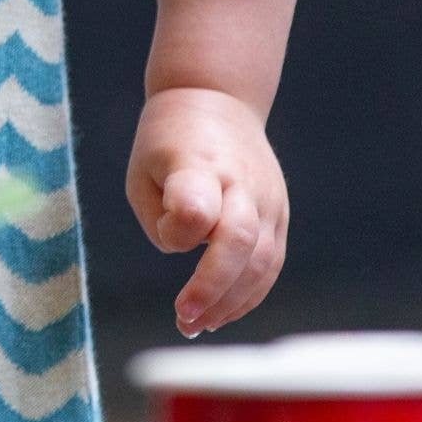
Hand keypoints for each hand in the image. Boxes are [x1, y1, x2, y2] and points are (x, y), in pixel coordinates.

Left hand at [126, 86, 288, 336]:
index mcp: (198, 162)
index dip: (179, 231)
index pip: (197, 205)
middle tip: (184, 317)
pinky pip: (271, 263)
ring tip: (196, 324)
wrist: (216, 97)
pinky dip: (249, 294)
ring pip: (261, 262)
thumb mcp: (143, 169)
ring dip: (230, 302)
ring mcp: (266, 197)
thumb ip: (158, 217)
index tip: (166, 232)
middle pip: (238, 241)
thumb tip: (187, 253)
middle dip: (211, 288)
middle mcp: (240, 180)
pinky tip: (222, 313)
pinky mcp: (279, 212)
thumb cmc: (168, 141)